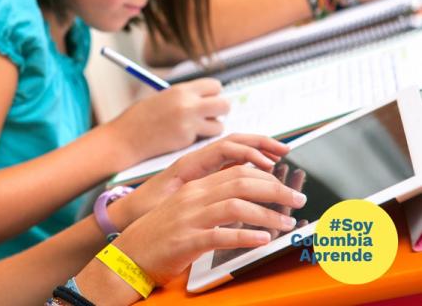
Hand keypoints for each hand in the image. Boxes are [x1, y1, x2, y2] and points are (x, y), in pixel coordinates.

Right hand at [106, 78, 229, 166]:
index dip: (213, 93)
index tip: (207, 99)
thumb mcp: (163, 98)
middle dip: (220, 110)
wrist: (126, 138)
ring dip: (212, 127)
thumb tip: (209, 99)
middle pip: (225, 105)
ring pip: (219, 126)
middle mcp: (188, 106)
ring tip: (195, 128)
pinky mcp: (186, 141)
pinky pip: (203, 139)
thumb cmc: (141, 117)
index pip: (215, 86)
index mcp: (182, 90)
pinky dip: (197, 139)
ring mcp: (189, 125)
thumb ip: (186, 97)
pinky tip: (180, 137)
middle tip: (209, 115)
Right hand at [114, 163, 306, 285]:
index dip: (266, 176)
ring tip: (287, 223)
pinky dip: (246, 237)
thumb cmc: (160, 235)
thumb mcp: (186, 210)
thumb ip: (212, 202)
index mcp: (195, 187)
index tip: (285, 185)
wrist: (128, 255)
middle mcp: (193, 197)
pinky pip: (221, 235)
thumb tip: (246, 202)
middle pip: (241, 182)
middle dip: (275, 190)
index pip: (237, 171)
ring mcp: (189, 218)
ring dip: (268, 214)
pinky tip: (263, 240)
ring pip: (236, 206)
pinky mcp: (186, 241)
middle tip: (297, 200)